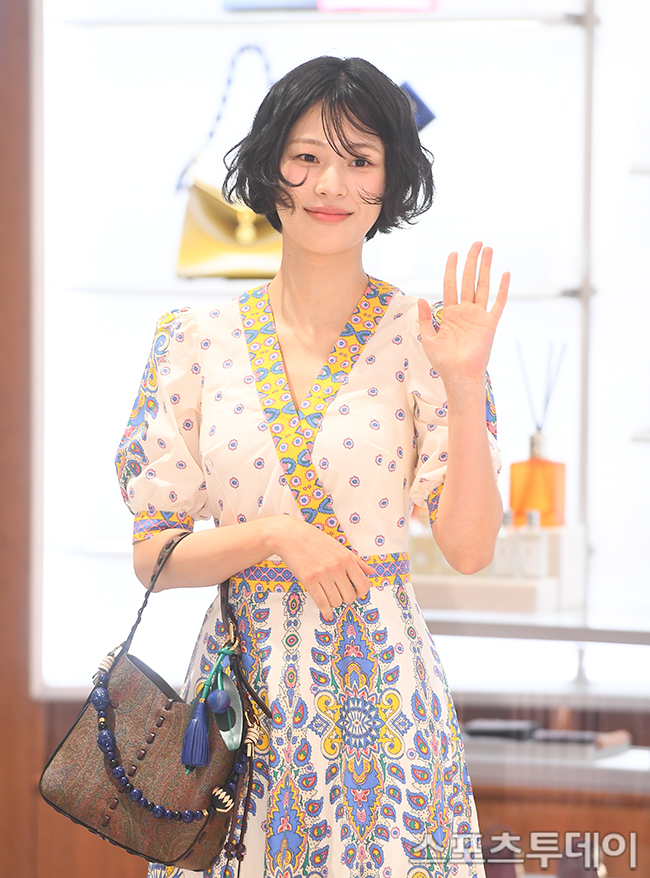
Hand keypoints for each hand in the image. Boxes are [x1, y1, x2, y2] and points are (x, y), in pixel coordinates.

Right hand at [270, 516, 374, 620]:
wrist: (291, 536)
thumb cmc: (316, 540)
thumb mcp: (340, 547)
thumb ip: (358, 561)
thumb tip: (373, 573)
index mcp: (347, 558)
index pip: (364, 585)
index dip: (361, 593)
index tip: (355, 592)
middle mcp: (337, 567)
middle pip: (350, 596)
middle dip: (346, 598)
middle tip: (340, 594)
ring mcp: (323, 575)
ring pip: (336, 602)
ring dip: (334, 603)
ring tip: (330, 596)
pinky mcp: (309, 581)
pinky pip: (322, 603)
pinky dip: (326, 611)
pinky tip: (326, 613)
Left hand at [417, 242, 508, 385]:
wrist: (458, 376)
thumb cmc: (443, 362)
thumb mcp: (428, 338)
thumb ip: (424, 318)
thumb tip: (421, 299)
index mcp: (450, 314)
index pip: (450, 285)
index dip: (451, 269)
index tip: (453, 253)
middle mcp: (465, 312)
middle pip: (469, 280)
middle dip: (471, 261)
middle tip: (476, 243)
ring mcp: (479, 316)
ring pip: (483, 286)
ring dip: (485, 268)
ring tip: (488, 250)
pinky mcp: (490, 324)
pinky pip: (498, 303)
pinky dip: (503, 289)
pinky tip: (505, 274)